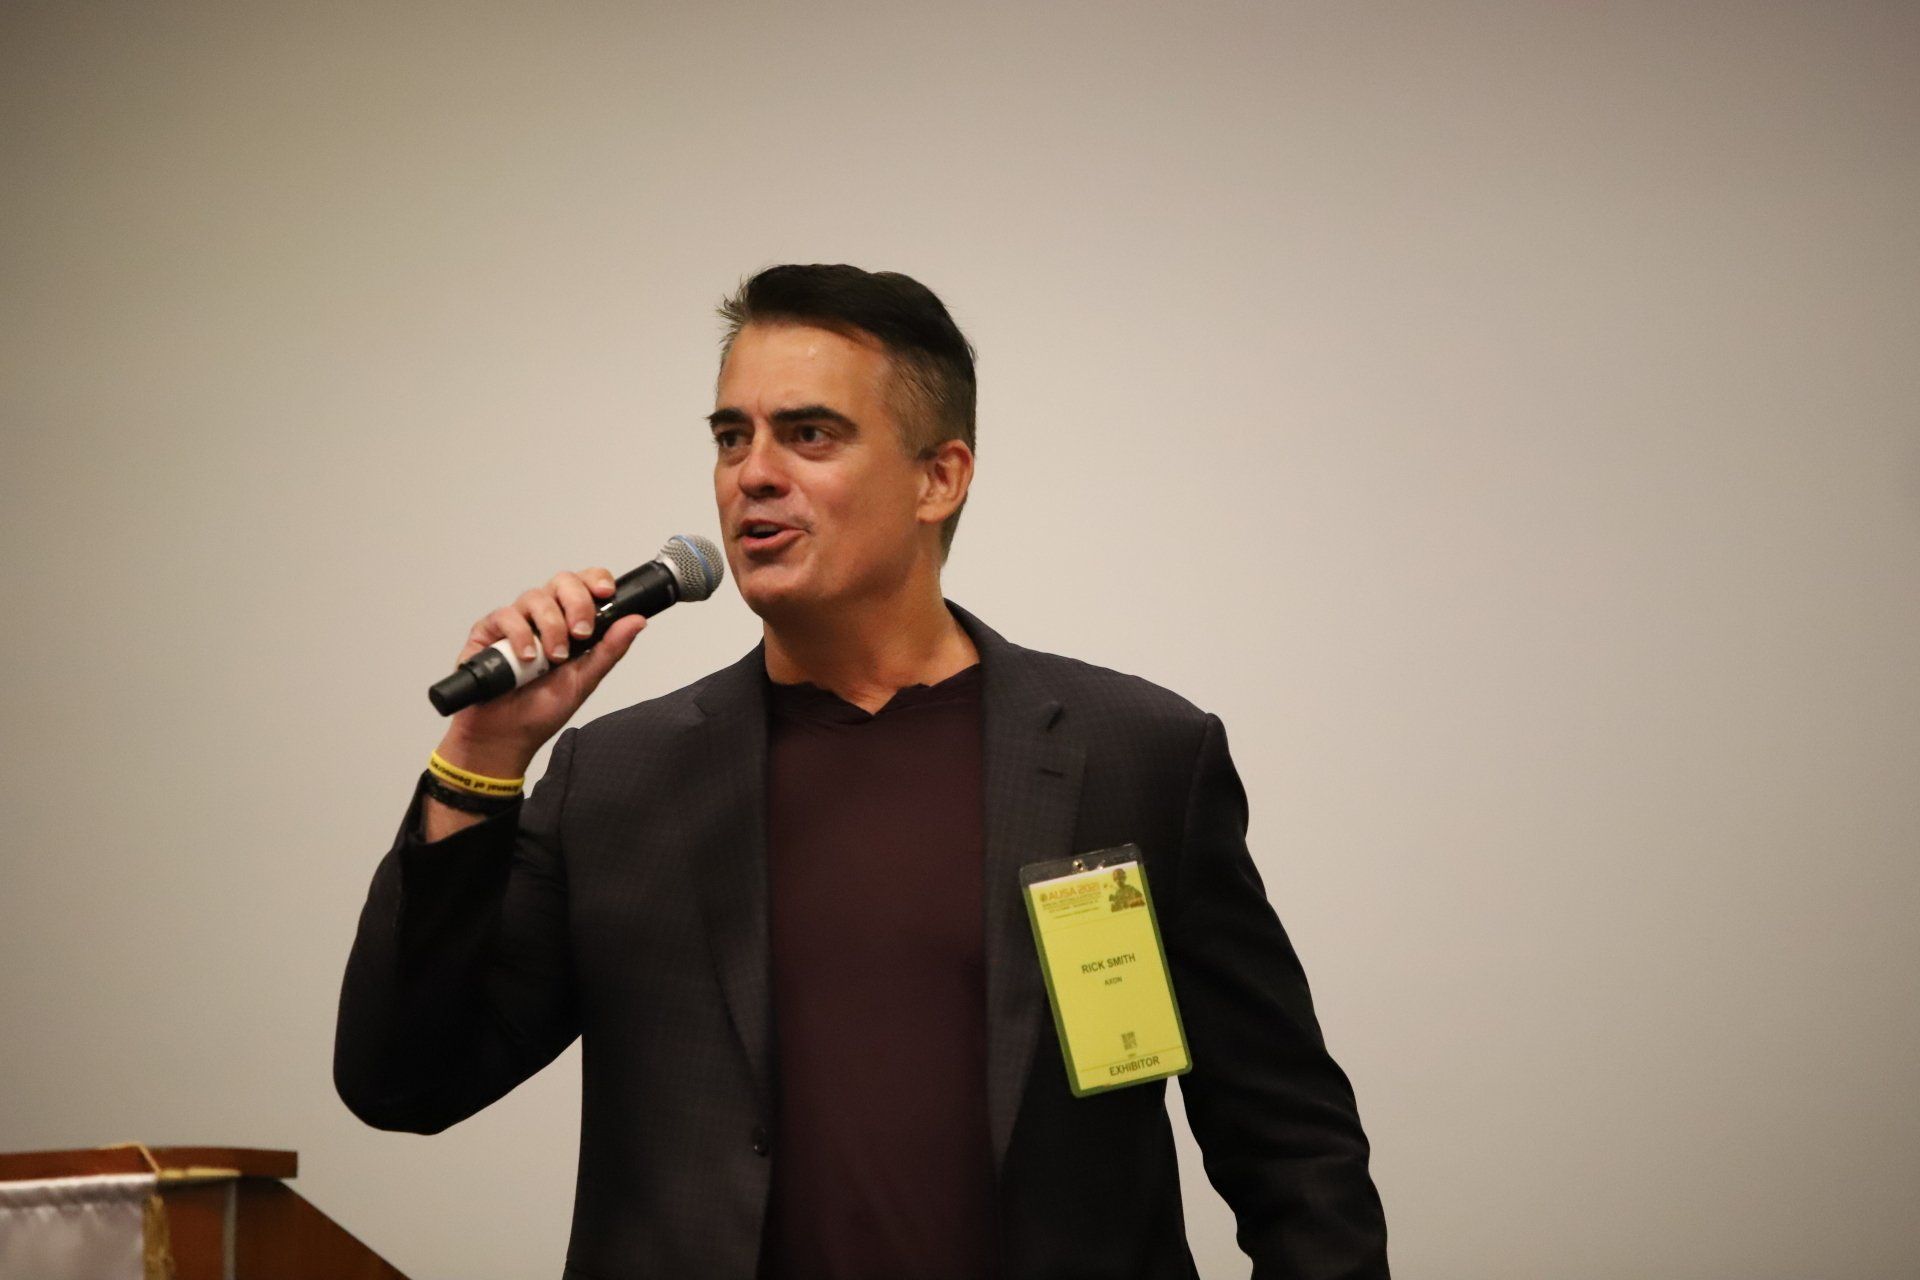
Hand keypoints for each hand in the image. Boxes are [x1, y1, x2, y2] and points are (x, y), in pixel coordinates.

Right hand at [433, 567, 646, 778]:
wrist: (505, 736)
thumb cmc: (541, 711)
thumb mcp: (585, 680)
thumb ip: (610, 649)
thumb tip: (637, 620)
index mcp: (569, 623)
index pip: (584, 585)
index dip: (596, 580)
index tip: (606, 593)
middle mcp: (543, 617)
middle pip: (562, 581)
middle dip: (577, 603)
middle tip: (581, 634)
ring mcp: (516, 622)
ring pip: (535, 597)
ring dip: (551, 627)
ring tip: (554, 658)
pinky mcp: (488, 631)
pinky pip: (505, 616)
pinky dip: (520, 636)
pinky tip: (527, 659)